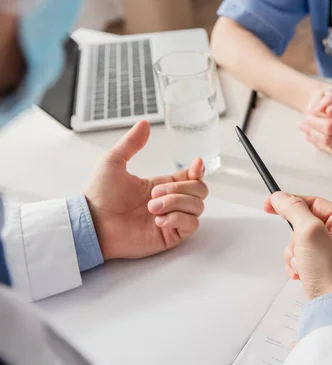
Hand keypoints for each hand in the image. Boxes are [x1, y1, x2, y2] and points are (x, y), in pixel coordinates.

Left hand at [85, 121, 208, 259]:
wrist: (93, 224)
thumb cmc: (99, 196)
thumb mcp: (113, 162)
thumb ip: (131, 143)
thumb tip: (144, 123)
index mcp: (162, 185)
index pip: (193, 178)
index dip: (199, 171)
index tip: (195, 164)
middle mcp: (170, 202)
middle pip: (200, 191)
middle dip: (179, 189)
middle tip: (154, 194)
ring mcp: (172, 219)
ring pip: (198, 207)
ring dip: (176, 203)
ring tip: (152, 208)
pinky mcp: (171, 236)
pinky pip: (191, 225)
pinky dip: (178, 219)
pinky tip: (158, 220)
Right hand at [264, 192, 331, 299]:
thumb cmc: (331, 274)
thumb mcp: (309, 233)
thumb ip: (294, 210)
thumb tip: (280, 197)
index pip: (313, 202)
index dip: (290, 203)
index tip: (269, 204)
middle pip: (305, 224)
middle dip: (294, 239)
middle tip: (299, 250)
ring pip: (301, 243)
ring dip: (294, 255)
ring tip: (302, 267)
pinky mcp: (326, 269)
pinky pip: (303, 259)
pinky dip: (297, 266)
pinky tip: (301, 276)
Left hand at [301, 91, 331, 156]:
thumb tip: (324, 111)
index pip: (330, 126)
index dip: (314, 123)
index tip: (306, 117)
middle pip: (330, 140)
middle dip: (312, 133)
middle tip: (302, 126)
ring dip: (317, 142)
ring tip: (307, 133)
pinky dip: (327, 148)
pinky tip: (319, 140)